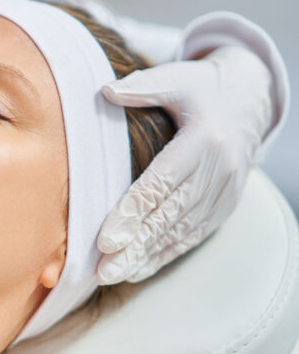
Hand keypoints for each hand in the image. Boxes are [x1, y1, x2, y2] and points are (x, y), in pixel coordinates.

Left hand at [96, 45, 272, 283]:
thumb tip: (105, 91)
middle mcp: (220, 170)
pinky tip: (138, 269)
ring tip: (112, 275)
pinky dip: (166, 253)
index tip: (105, 239)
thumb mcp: (177, 78)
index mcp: (205, 140)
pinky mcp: (226, 204)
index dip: (132, 213)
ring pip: (181, 231)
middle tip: (103, 271)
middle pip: (170, 215)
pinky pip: (194, 234)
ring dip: (146, 256)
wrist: (250, 99)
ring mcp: (226, 191)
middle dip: (135, 246)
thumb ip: (143, 87)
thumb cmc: (202, 88)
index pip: (161, 183)